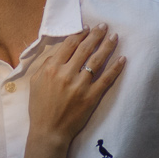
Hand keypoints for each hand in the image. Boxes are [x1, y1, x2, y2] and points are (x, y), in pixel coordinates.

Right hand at [26, 26, 122, 144]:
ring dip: (107, 46)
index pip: (69, 45)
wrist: (49, 131)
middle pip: (85, 49)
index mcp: (52, 69)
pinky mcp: (92, 97)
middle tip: (104, 26)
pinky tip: (122, 58)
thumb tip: (59, 52)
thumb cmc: (40, 107)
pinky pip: (106, 79)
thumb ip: (46, 65)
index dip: (80, 34)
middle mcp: (67, 74)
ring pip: (97, 61)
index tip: (87, 28)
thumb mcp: (35, 82)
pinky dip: (116, 68)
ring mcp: (81, 85)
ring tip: (114, 37)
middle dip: (96, 35)